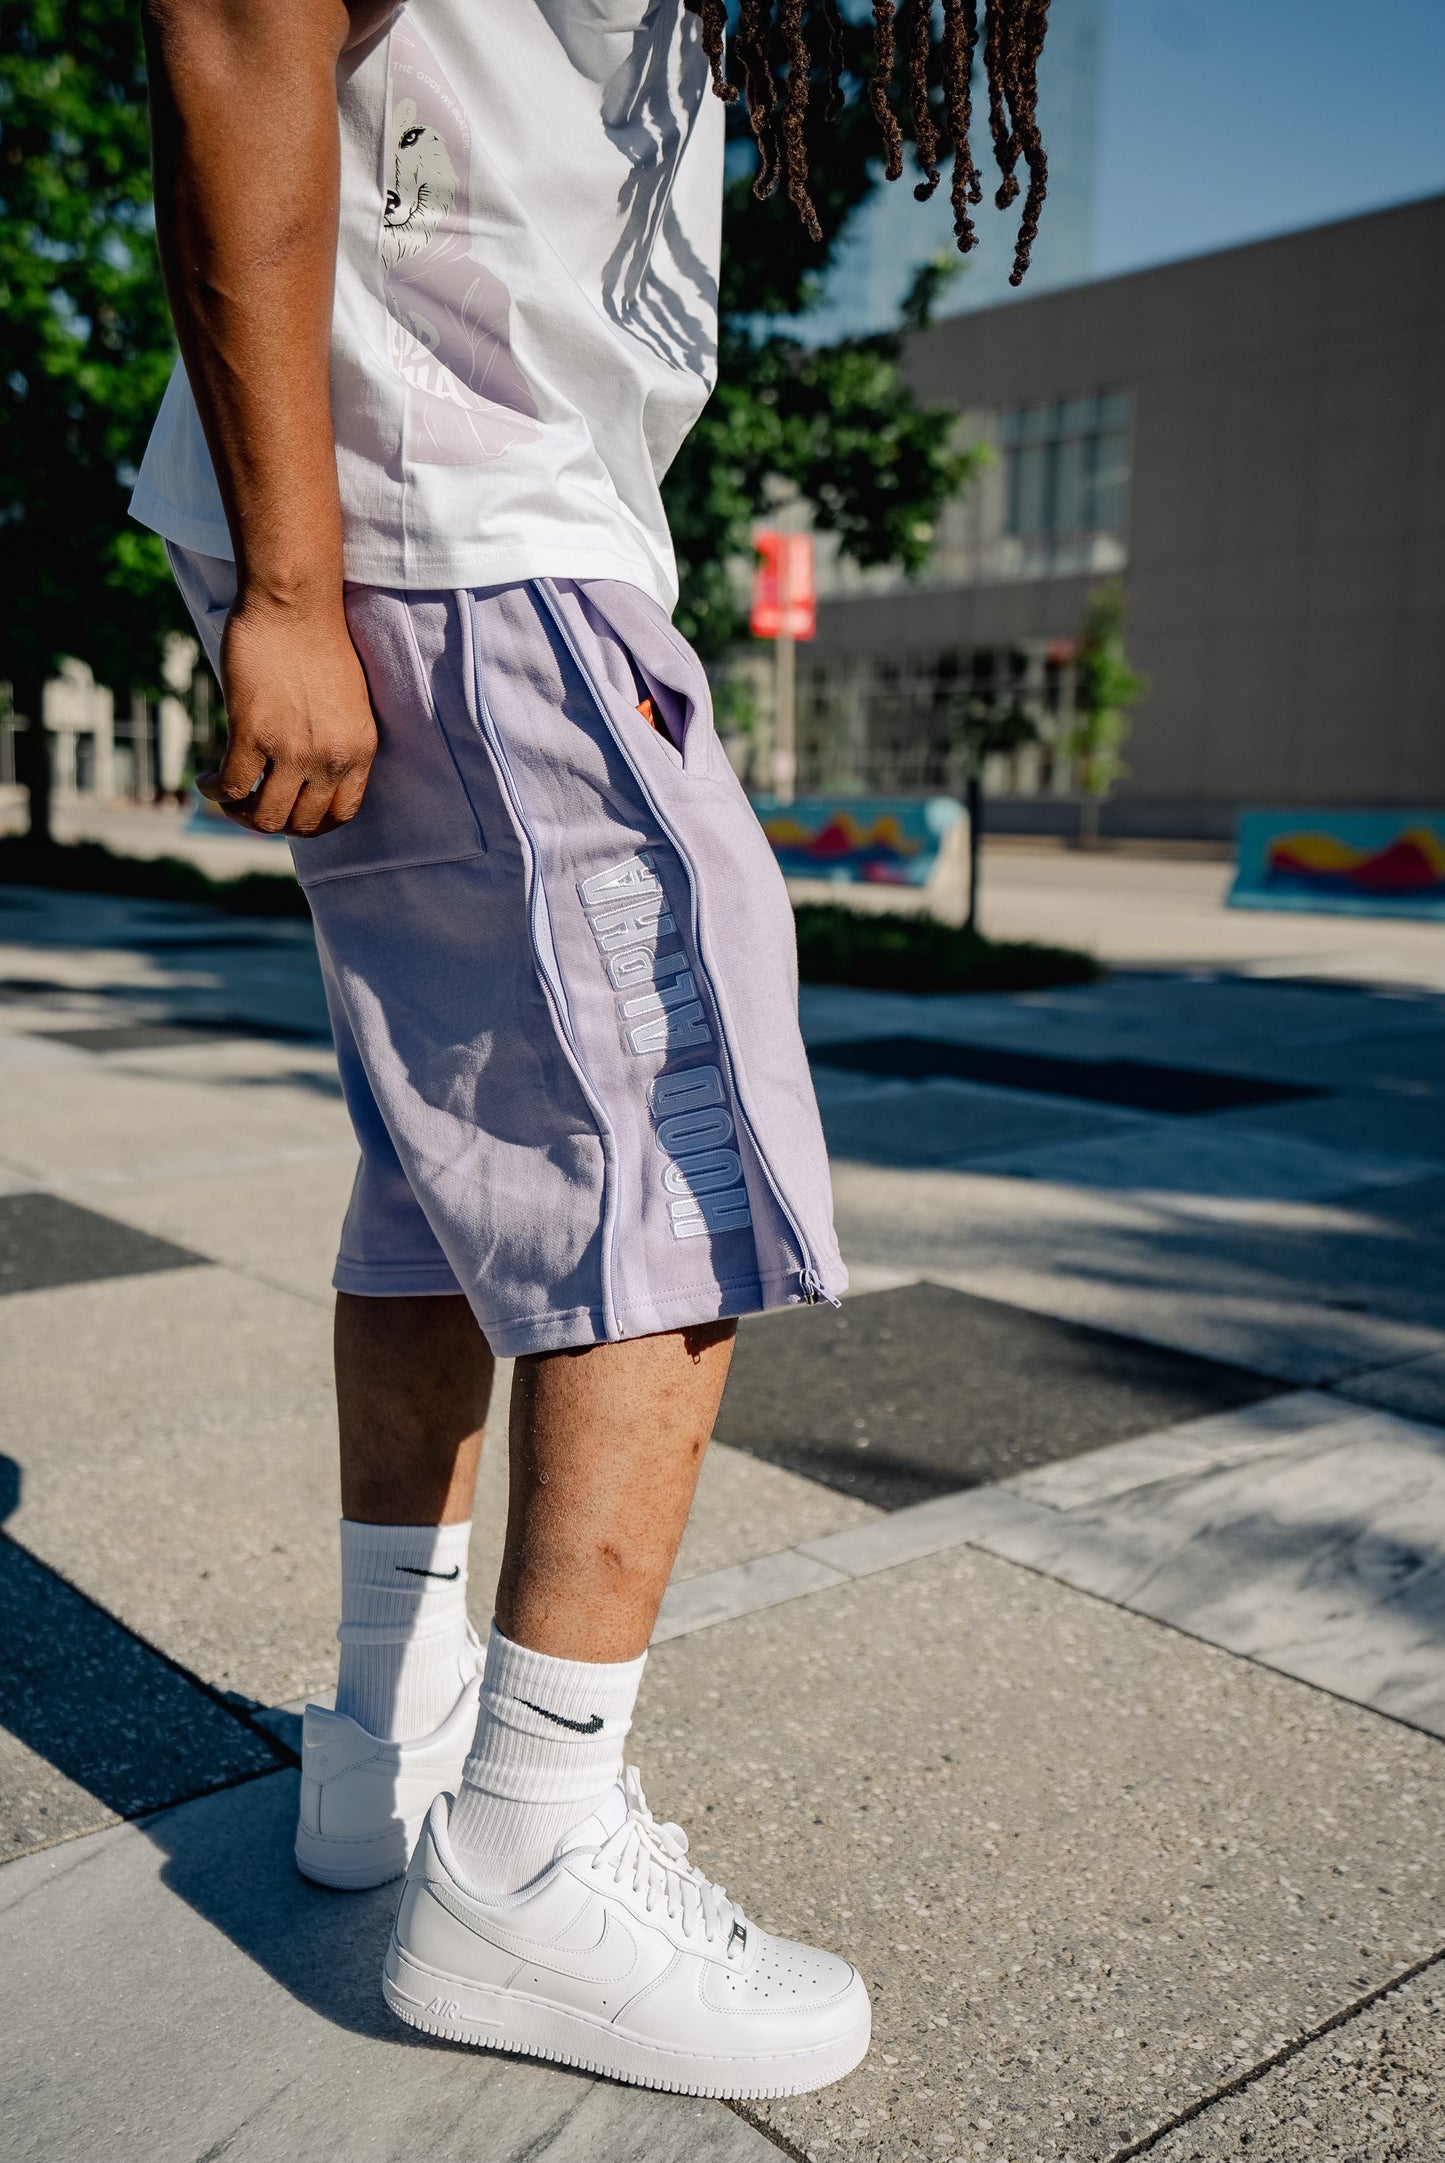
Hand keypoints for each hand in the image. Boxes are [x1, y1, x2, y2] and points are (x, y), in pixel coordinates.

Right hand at [199, 591, 377, 836]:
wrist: (295, 604)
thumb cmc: (318, 643)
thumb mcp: (347, 704)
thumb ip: (334, 742)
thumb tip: (307, 774)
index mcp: (359, 751)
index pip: (342, 815)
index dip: (312, 824)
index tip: (290, 812)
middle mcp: (330, 758)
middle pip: (302, 824)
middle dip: (274, 821)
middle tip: (251, 804)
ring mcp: (293, 750)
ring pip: (265, 816)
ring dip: (241, 815)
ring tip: (227, 796)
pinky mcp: (253, 734)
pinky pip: (231, 786)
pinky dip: (214, 792)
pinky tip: (205, 781)